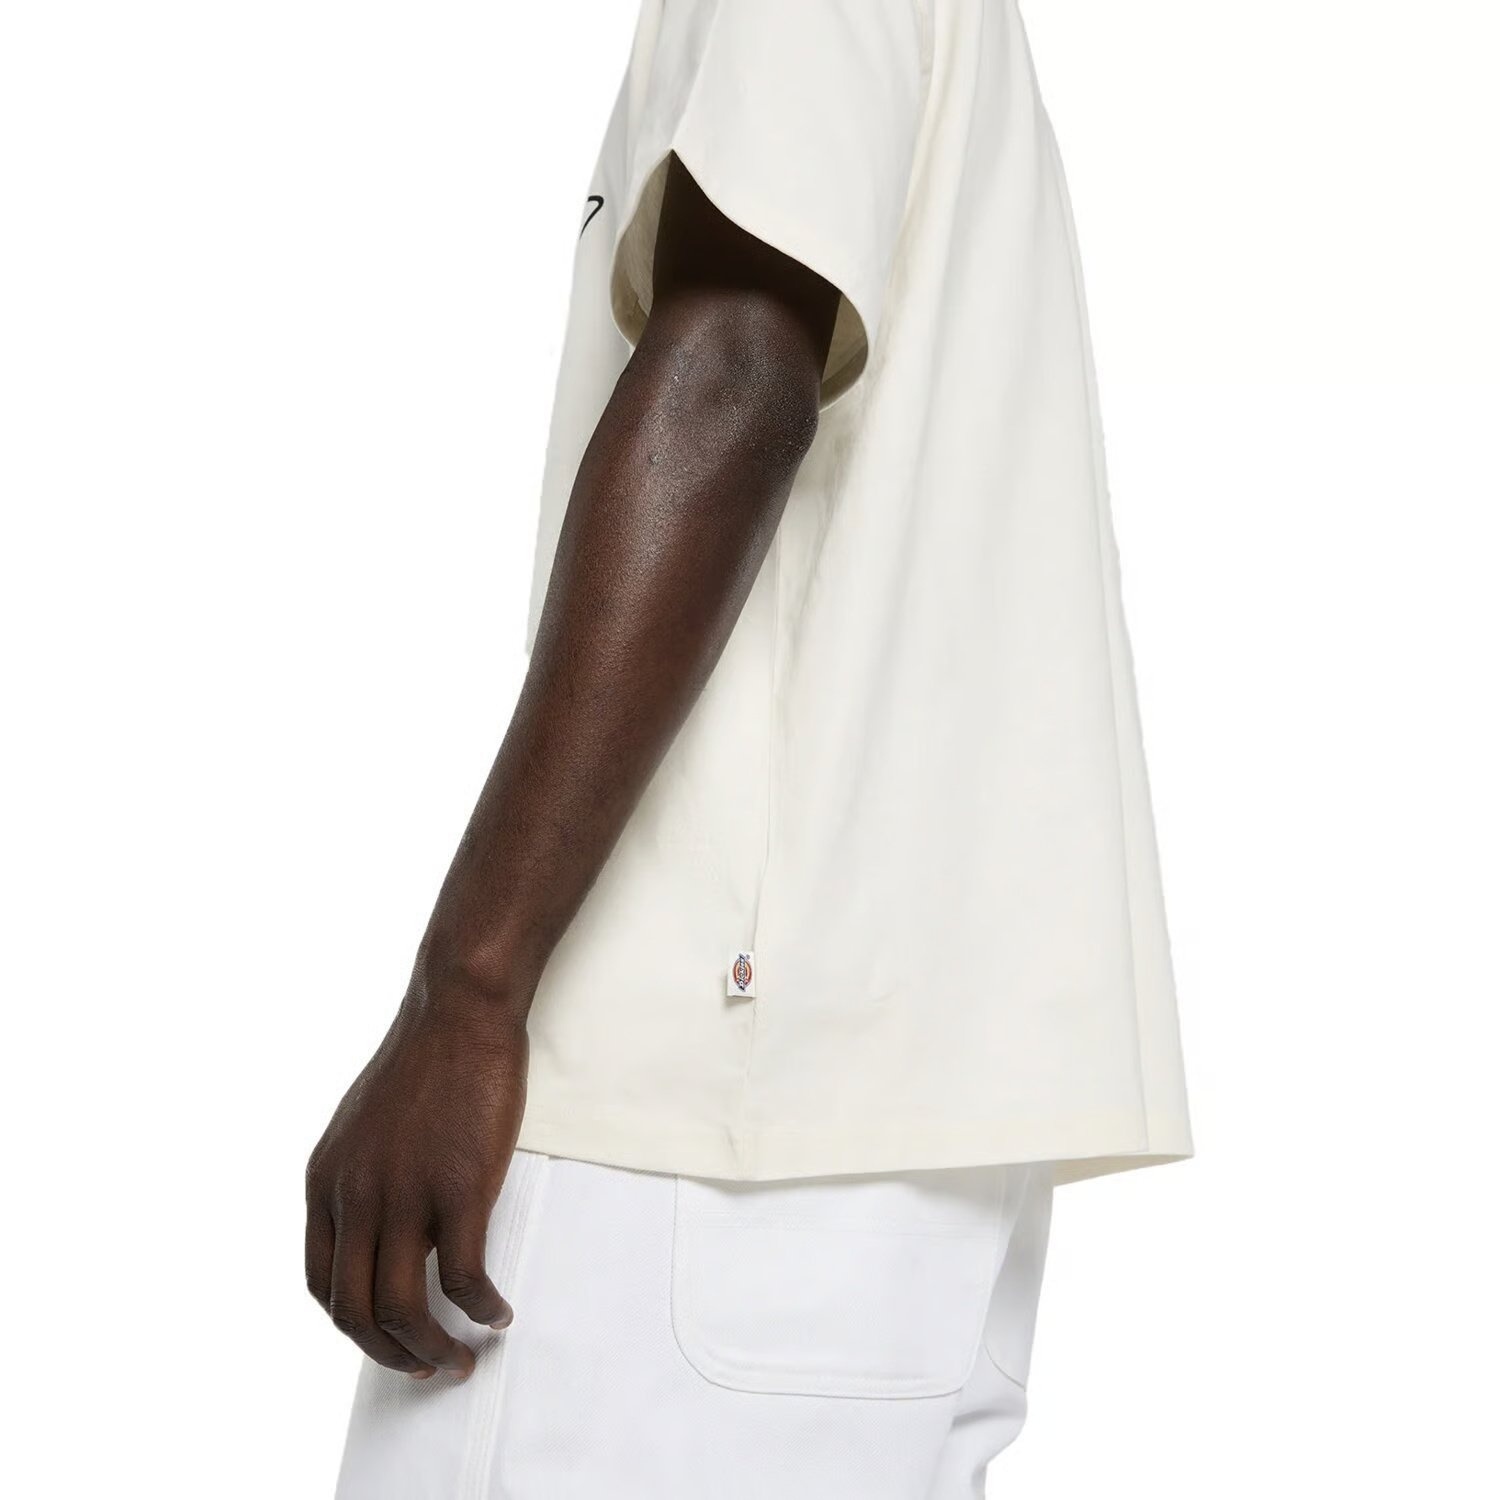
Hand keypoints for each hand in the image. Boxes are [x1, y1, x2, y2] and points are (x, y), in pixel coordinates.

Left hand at [304, 990, 527, 1377]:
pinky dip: (479, 1308)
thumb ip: (361, 1181)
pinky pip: (463, 1277)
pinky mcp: (458, 1187)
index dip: (352, 1327)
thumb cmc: (424, 1063)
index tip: (387, 1340)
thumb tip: (382, 1234)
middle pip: (354, 1311)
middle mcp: (354, 1196)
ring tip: (461, 1356)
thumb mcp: (364, 1127)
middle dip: (390, 1354)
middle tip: (427, 1367)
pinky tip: (497, 1311)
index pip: (321, 1284)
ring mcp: (404, 1194)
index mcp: (325, 1182)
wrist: (458, 1013)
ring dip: (431, 1348)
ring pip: (402, 1308)